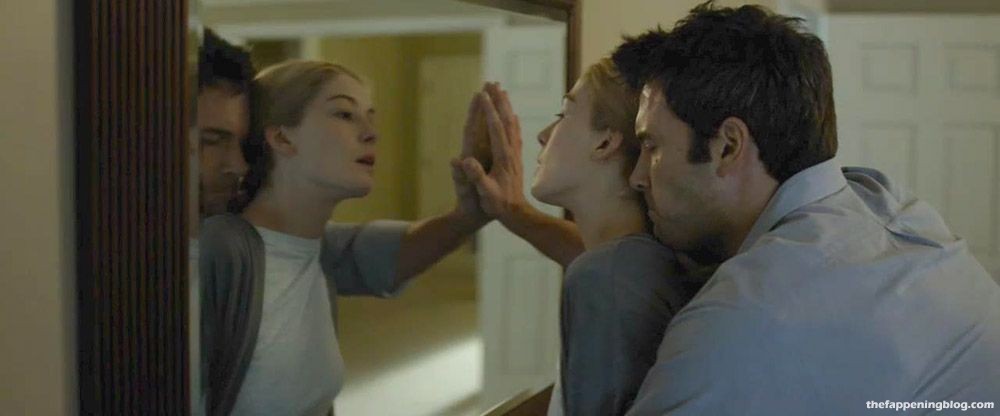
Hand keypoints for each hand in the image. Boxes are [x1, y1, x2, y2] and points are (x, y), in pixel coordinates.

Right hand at [454, 82, 530, 224]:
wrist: (517, 214)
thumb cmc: (498, 205)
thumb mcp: (486, 193)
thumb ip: (477, 177)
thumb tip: (466, 161)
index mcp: (502, 157)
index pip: (495, 128)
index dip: (488, 110)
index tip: (482, 94)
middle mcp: (511, 151)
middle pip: (506, 120)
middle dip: (499, 101)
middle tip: (492, 83)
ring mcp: (515, 154)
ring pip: (512, 124)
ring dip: (506, 107)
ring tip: (501, 92)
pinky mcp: (516, 158)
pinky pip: (515, 134)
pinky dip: (512, 121)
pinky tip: (512, 116)